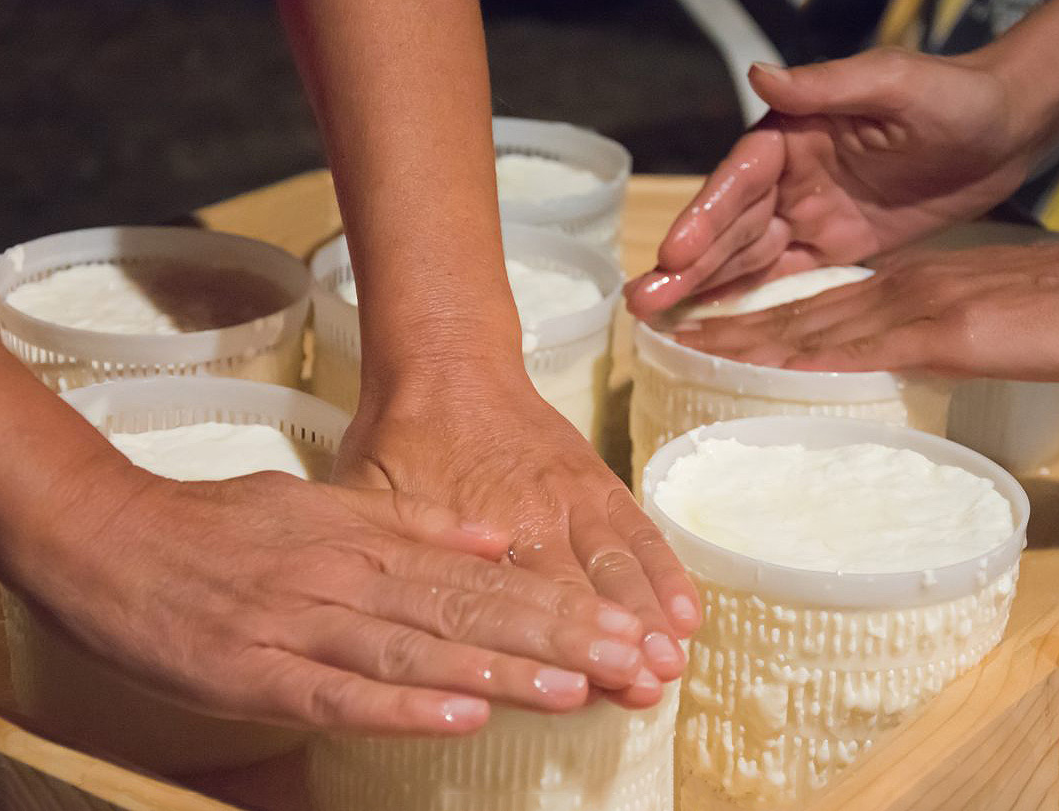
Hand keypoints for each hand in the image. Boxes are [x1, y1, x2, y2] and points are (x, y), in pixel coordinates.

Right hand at [14, 466, 651, 736]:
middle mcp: (351, 578)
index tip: (623, 625)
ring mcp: (304, 625)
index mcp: (371, 539)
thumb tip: (493, 538)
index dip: (558, 602)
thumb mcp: (327, 504)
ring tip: (573, 693)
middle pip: (468, 610)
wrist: (116, 538)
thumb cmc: (227, 526)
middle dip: (554, 639)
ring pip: (417, 649)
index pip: (484, 574)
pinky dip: (400, 705)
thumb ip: (412, 521)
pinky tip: (460, 717)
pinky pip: (337, 694)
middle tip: (628, 662)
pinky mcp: (254, 673)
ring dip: (498, 672)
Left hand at [335, 372, 702, 708]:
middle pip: (581, 591)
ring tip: (673, 662)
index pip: (521, 603)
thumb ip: (388, 552)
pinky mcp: (597, 480)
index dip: (552, 649)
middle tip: (646, 689)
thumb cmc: (402, 436)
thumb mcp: (368, 493)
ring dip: (650, 614)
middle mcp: (535, 515)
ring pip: (620, 564)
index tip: (581, 692)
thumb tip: (387, 617)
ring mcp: (573, 497)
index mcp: (477, 526)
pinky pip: (640, 528)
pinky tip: (689, 610)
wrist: (447, 365)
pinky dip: (666, 569)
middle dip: (614, 643)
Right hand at [625, 48, 1039, 317]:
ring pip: (746, 258)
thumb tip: (758, 76)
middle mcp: (789, 177)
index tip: (673, 251)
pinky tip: (714, 325)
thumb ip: (826, 85)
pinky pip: (785, 278)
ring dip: (703, 287)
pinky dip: (749, 301)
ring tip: (657, 319)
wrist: (1009, 127)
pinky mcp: (835, 246)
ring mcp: (809, 214)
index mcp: (793, 134)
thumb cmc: (954, 94)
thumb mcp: (893, 81)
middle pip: (730, 226)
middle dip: (686, 264)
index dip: (704, 216)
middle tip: (640, 302)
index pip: (738, 179)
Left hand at [670, 218, 1058, 381]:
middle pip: (791, 313)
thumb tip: (892, 359)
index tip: (706, 335)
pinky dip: (794, 357)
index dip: (754, 321)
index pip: (812, 306)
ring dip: (740, 340)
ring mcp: (907, 307)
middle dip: (727, 327)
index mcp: (901, 287)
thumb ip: (926, 334)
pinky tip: (753, 366)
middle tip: (668, 335)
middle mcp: (890, 290)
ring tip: (683, 348)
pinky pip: (849, 347)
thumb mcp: (978, 320)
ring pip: (804, 326)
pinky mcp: (931, 330)